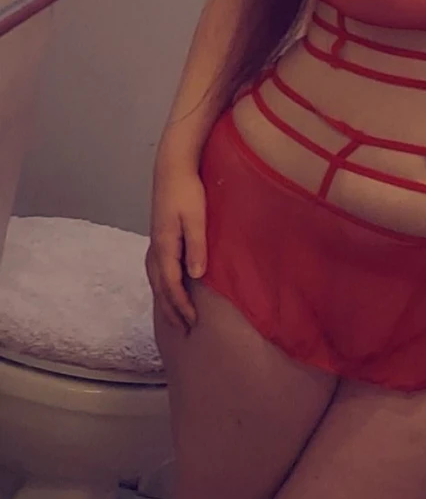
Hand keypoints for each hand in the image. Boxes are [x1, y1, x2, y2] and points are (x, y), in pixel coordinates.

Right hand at [146, 163, 207, 333]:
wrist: (172, 167)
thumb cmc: (187, 190)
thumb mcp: (197, 217)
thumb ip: (197, 246)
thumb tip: (196, 276)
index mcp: (165, 245)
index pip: (171, 285)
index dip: (181, 306)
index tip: (192, 322)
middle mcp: (156, 247)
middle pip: (160, 287)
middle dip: (171, 311)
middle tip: (184, 331)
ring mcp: (154, 242)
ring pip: (155, 280)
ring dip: (164, 301)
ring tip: (174, 318)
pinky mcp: (158, 236)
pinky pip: (156, 270)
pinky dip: (160, 286)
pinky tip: (166, 289)